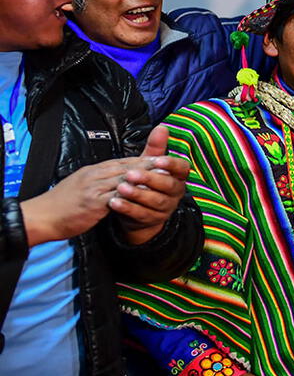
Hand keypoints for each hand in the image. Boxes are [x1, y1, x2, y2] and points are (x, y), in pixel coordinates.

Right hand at [19, 125, 187, 246]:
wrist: (42, 216)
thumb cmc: (62, 204)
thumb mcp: (82, 185)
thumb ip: (100, 180)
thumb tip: (118, 177)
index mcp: (94, 170)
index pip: (123, 161)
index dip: (144, 160)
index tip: (162, 159)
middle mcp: (95, 175)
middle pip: (128, 167)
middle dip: (150, 165)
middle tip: (170, 165)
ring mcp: (94, 188)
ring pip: (125, 179)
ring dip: (146, 178)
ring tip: (164, 178)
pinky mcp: (93, 203)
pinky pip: (117, 197)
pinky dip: (132, 196)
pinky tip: (145, 197)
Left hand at [111, 125, 191, 244]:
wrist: (138, 212)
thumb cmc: (145, 183)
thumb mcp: (150, 165)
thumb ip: (156, 147)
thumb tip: (162, 127)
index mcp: (178, 177)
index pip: (182, 169)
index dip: (171, 165)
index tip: (157, 160)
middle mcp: (176, 193)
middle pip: (167, 186)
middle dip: (150, 179)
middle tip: (131, 174)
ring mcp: (165, 208)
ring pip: (155, 201)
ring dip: (137, 194)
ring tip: (120, 188)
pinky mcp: (152, 221)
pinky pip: (141, 214)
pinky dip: (127, 208)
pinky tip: (114, 202)